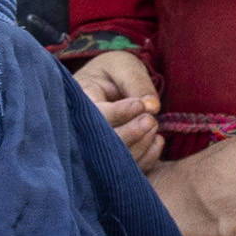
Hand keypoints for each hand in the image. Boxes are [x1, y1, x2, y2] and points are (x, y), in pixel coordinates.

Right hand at [72, 46, 163, 165]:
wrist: (108, 88)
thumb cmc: (114, 73)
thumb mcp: (123, 66)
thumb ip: (136, 82)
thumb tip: (153, 107)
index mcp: (79, 100)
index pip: (95, 114)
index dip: (120, 113)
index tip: (140, 104)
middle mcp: (81, 128)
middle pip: (102, 142)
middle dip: (131, 133)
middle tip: (151, 120)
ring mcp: (94, 147)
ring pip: (115, 160)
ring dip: (140, 145)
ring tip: (153, 125)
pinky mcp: (111, 160)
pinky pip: (128, 169)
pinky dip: (147, 157)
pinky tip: (156, 140)